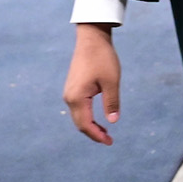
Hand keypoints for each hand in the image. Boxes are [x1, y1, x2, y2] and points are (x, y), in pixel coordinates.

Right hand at [64, 24, 121, 144]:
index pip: (85, 125)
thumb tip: (113, 121)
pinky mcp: (72, 88)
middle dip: (93, 133)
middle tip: (109, 140)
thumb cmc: (102, 58)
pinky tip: (97, 118)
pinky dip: (87, 117)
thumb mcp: (111, 81)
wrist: (91, 39)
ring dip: (90, 126)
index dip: (97, 135)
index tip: (110, 142)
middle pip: (80, 123)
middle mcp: (69, 98)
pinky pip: (78, 108)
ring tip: (105, 132)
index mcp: (77, 98)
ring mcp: (69, 93)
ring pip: (78, 116)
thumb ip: (111, 102)